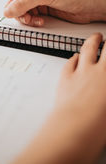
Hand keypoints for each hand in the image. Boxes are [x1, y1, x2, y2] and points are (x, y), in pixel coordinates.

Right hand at [4, 0, 105, 25]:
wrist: (93, 5)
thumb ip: (25, 1)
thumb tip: (8, 9)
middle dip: (17, 3)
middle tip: (22, 10)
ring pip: (18, 4)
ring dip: (23, 14)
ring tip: (32, 18)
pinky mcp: (41, 5)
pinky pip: (26, 12)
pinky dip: (30, 18)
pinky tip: (39, 20)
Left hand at [12, 33, 105, 163]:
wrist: (75, 128)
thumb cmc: (98, 125)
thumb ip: (105, 91)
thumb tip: (104, 90)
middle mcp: (98, 70)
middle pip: (105, 48)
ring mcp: (81, 72)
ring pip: (87, 49)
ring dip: (92, 41)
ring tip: (95, 38)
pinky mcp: (65, 77)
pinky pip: (70, 62)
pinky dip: (74, 57)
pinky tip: (75, 56)